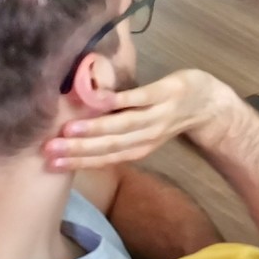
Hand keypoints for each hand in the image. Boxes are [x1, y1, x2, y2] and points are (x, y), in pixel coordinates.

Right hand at [44, 69, 235, 170]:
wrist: (210, 103)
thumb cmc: (166, 115)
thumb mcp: (141, 129)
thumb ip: (113, 130)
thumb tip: (74, 129)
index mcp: (138, 147)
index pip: (105, 158)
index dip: (78, 162)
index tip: (49, 165)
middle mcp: (147, 136)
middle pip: (111, 146)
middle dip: (78, 150)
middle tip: (48, 150)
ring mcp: (158, 115)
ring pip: (124, 125)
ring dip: (96, 128)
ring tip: (68, 129)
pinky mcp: (167, 93)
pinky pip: (141, 98)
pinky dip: (121, 100)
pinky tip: (100, 99)